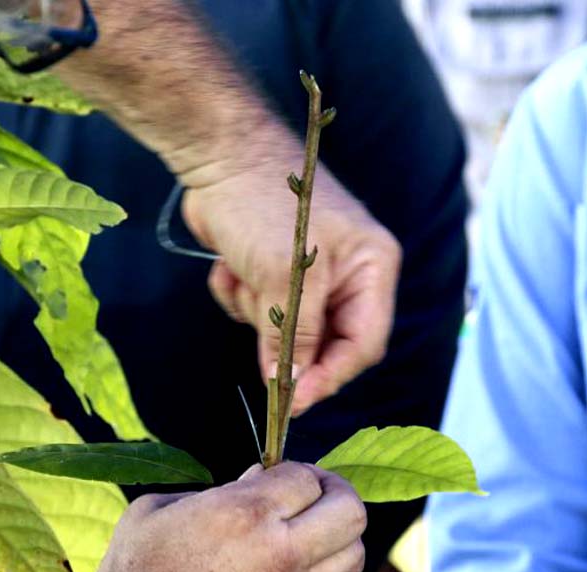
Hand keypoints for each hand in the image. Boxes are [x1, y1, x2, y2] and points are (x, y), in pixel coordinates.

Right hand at [70, 462, 366, 571]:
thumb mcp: (158, 509)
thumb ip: (216, 489)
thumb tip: (256, 478)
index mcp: (244, 514)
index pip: (307, 477)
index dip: (294, 468)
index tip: (277, 472)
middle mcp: (278, 553)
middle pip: (351, 512)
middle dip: (336, 492)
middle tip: (313, 490)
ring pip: (353, 556)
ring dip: (339, 534)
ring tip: (311, 526)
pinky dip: (317, 569)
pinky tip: (286, 562)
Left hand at [183, 152, 401, 415]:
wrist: (215, 154)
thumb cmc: (265, 204)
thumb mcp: (287, 276)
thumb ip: (296, 335)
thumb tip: (290, 384)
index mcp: (371, 268)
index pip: (363, 343)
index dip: (330, 376)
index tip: (295, 402)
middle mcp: (346, 274)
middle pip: (323, 342)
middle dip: (286, 344)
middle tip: (260, 361)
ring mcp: (307, 273)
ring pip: (284, 330)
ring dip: (254, 312)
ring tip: (241, 275)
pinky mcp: (270, 271)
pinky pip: (257, 309)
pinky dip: (237, 294)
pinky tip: (227, 265)